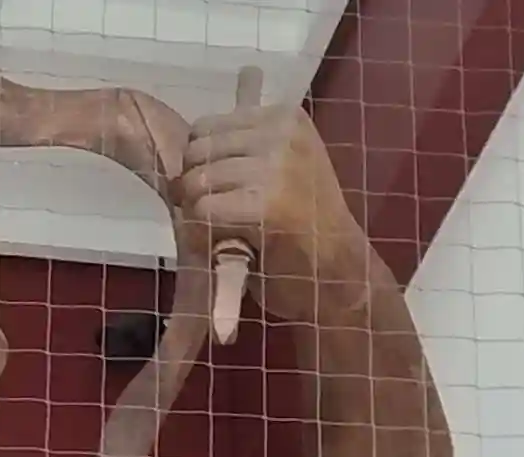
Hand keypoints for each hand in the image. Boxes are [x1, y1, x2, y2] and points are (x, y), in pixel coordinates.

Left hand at [178, 103, 364, 320]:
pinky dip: (201, 234)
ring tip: (220, 234)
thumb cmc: (303, 227)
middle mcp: (281, 133)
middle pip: (197, 152)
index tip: (213, 192)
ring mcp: (275, 167)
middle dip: (192, 189)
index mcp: (284, 117)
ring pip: (197, 181)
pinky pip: (203, 210)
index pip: (206, 128)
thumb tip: (184, 154)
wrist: (339, 271)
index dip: (197, 164)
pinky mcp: (265, 205)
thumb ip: (242, 153)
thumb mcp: (281, 169)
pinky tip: (222, 246)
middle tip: (210, 218)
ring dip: (197, 214)